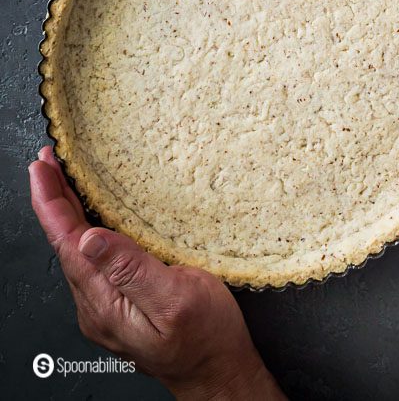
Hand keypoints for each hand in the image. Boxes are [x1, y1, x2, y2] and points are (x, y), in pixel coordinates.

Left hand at [29, 147, 283, 399]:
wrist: (218, 372)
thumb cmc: (206, 338)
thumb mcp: (176, 298)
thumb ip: (132, 270)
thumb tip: (91, 239)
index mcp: (105, 299)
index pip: (67, 242)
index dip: (52, 202)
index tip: (43, 169)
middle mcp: (96, 305)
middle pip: (65, 244)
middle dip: (53, 201)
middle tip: (47, 164)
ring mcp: (106, 307)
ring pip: (76, 253)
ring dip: (66, 216)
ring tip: (62, 184)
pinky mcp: (120, 306)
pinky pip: (92, 263)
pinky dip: (84, 233)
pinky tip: (90, 222)